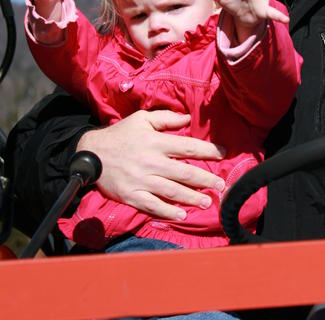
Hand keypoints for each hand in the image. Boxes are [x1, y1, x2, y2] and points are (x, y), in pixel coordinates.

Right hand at [76, 109, 225, 220]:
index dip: (208, 150)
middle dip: (206, 179)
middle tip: (220, 184)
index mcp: (156, 142)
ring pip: (172, 191)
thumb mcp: (142, 119)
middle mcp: (151, 162)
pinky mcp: (132, 195)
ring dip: (192, 198)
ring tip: (207, 201)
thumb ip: (166, 118)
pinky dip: (168, 211)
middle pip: (185, 172)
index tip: (223, 153)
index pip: (188, 146)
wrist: (92, 154)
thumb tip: (188, 118)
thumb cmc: (121, 134)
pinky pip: (153, 206)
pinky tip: (182, 215)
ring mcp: (142, 181)